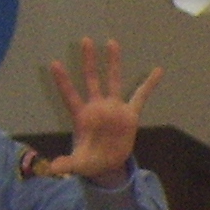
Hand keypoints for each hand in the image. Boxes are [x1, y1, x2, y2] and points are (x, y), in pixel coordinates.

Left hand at [40, 37, 164, 182]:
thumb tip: (52, 169)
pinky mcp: (130, 114)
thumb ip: (66, 164)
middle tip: (86, 40)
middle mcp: (97, 107)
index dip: (63, 82)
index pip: (71, 96)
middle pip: (92, 80)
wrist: (107, 163)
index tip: (54, 63)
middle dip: (88, 62)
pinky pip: (141, 96)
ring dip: (113, 63)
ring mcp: (114, 108)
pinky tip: (158, 70)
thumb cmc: (89, 160)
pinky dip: (149, 84)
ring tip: (112, 42)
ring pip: (113, 81)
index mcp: (82, 116)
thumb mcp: (77, 164)